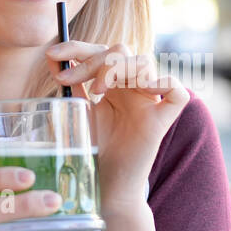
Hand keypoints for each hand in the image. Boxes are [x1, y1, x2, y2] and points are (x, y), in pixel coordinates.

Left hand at [45, 41, 189, 214]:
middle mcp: (134, 86)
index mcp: (115, 81)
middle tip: (67, 80)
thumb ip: (72, 83)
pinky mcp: (162, 120)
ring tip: (96, 90)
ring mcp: (150, 101)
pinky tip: (141, 90)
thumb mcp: (79, 109)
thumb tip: (52, 58)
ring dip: (115, 68)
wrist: (105, 183)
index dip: (78, 47)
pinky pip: (178, 92)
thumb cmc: (96, 148)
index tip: (52, 54)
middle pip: (121, 49)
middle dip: (91, 59)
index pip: (102, 49)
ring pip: (144, 61)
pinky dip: (164, 83)